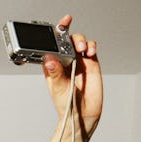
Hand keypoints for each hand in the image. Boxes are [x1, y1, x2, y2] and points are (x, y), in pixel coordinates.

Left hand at [43, 15, 102, 134]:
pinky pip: (91, 48)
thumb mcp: (58, 89)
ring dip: (80, 40)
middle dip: (67, 33)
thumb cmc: (66, 104)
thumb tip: (49, 58)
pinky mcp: (91, 63)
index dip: (52, 35)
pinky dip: (91, 46)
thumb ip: (55, 73)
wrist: (82, 115)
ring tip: (82, 49)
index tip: (57, 26)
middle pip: (65, 40)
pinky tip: (90, 52)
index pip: (50, 46)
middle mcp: (64, 61)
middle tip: (70, 34)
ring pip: (78, 41)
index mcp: (52, 66)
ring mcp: (78, 61)